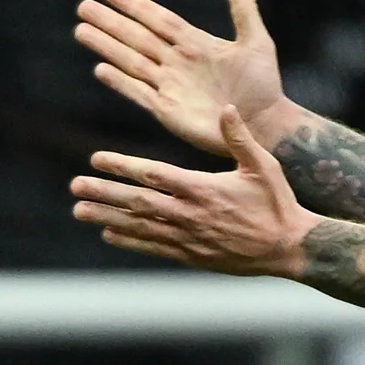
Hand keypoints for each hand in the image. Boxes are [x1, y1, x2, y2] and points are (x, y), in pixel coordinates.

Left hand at [71, 106, 313, 274]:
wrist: (289, 248)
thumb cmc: (278, 204)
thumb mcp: (263, 166)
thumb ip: (240, 138)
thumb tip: (225, 107)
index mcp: (204, 189)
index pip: (154, 175)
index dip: (123, 167)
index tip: (97, 159)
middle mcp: (191, 215)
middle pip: (138, 202)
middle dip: (104, 193)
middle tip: (75, 187)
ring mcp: (190, 239)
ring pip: (140, 226)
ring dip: (107, 217)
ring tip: (79, 210)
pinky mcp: (193, 257)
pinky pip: (154, 247)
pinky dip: (130, 241)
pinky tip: (108, 234)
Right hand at [77, 0, 289, 155]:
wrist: (265, 124)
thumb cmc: (265, 85)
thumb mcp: (256, 42)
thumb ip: (243, 8)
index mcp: (195, 44)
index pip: (158, 19)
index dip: (135, 5)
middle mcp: (177, 62)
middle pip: (136, 37)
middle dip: (110, 23)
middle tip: (83, 6)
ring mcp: (170, 87)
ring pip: (131, 62)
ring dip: (107, 47)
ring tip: (81, 30)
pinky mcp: (167, 111)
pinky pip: (139, 94)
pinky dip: (121, 82)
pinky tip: (101, 69)